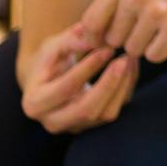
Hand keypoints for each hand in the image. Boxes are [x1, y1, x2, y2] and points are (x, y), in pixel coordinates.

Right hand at [16, 24, 138, 132]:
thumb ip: (70, 40)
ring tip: (129, 60)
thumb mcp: (53, 46)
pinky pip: (116, 110)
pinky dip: (126, 89)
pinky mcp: (94, 125)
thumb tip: (94, 38)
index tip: (106, 49)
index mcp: (35, 103)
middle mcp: (53, 122)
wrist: (49, 79)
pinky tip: (131, 68)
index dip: (88, 69)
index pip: (66, 88)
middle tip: (123, 60)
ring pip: (106, 114)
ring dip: (122, 87)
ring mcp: (75, 127)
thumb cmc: (50, 59)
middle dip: (108, 84)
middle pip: (86, 110)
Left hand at [78, 0, 166, 63]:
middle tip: (148, 24)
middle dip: (128, 38)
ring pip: (133, 50)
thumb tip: (84, 39)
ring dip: (146, 45)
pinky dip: (163, 50)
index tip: (109, 38)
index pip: (90, 23)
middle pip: (113, 40)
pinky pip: (155, 56)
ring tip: (163, 25)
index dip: (97, 37)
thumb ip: (111, 4)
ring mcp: (157, 11)